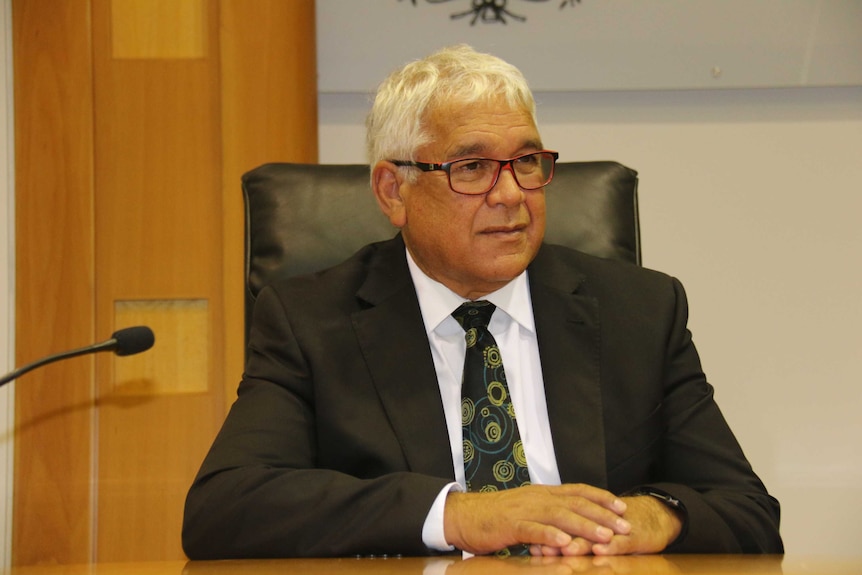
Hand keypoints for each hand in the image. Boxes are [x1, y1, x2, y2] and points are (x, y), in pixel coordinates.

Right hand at [443, 483, 630, 555]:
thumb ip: (548, 514)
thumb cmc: (496, 516)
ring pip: (559, 516)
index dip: (601, 498)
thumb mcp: (527, 510)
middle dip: (602, 514)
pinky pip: (533, 530)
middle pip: (575, 503)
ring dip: (584, 526)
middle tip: (624, 526)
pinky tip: (565, 544)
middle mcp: (537, 498)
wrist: (464, 515)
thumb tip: (572, 523)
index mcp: (542, 493)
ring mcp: (524, 510)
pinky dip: (550, 536)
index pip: (577, 491)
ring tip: (604, 537)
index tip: (622, 506)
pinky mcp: (510, 525)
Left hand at [533, 495, 682, 555]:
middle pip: (575, 526)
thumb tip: (540, 543)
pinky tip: (600, 551)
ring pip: (595, 534)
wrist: (656, 518)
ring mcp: (617, 528)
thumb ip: (571, 534)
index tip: (528, 541)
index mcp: (585, 514)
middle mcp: (599, 519)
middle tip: (541, 547)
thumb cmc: (619, 525)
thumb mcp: (594, 528)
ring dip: (580, 542)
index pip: (561, 521)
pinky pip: (621, 542)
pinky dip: (610, 546)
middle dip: (557, 537)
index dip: (546, 530)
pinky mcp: (635, 536)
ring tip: (565, 549)